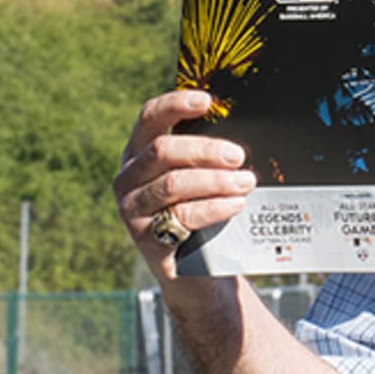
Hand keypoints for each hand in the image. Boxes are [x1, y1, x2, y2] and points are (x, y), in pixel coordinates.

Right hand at [113, 89, 256, 280]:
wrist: (198, 272)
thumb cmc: (204, 214)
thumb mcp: (202, 179)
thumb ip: (208, 155)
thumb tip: (238, 129)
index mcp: (139, 153)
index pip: (150, 118)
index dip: (176, 104)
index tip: (207, 101)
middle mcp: (128, 179)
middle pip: (162, 150)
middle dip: (205, 150)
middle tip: (239, 155)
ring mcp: (131, 210)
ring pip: (173, 184)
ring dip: (216, 181)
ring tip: (246, 181)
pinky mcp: (144, 239)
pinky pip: (182, 216)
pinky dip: (215, 207)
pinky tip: (236, 204)